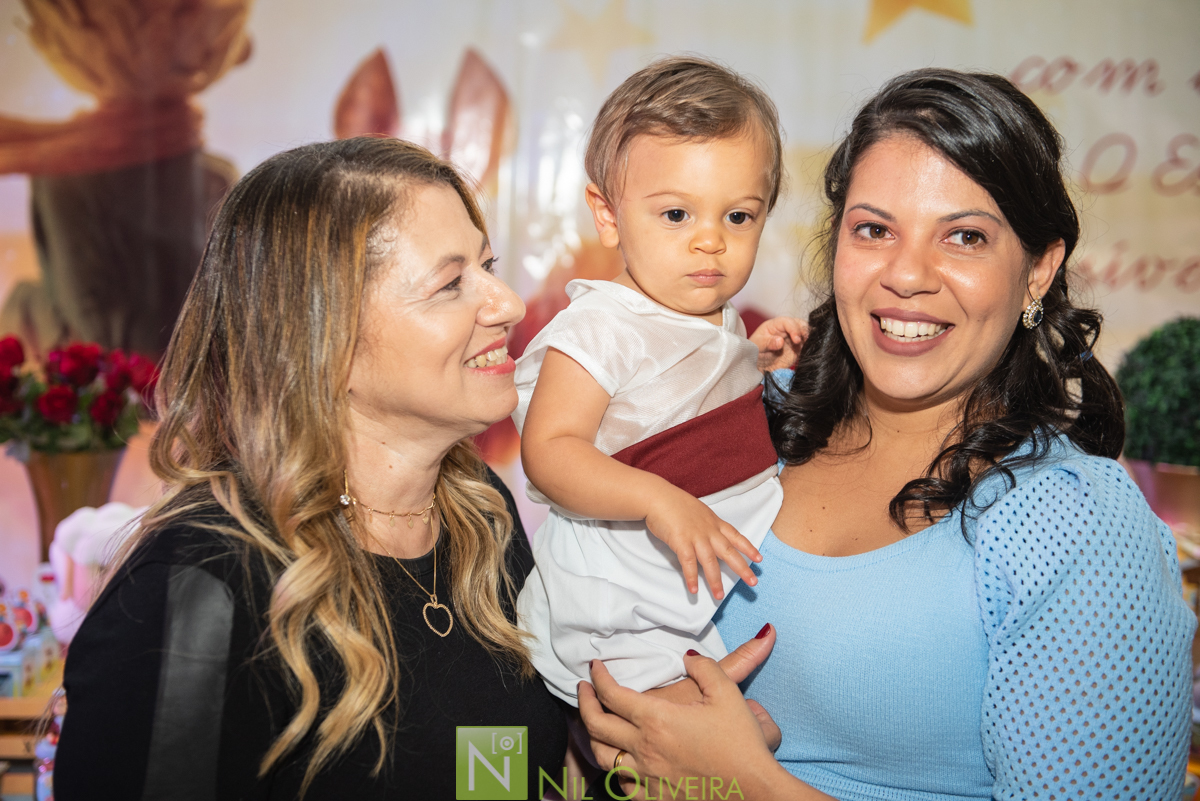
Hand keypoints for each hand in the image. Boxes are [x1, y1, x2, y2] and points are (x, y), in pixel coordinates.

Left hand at [580, 628, 794, 797]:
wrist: (754, 791)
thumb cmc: (741, 743)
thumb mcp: (727, 693)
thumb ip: (704, 666)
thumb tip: (688, 656)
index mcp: (657, 719)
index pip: (612, 694)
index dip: (599, 677)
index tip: (595, 667)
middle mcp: (644, 748)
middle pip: (596, 724)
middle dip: (584, 702)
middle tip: (583, 689)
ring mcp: (647, 777)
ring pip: (602, 757)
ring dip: (592, 736)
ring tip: (594, 724)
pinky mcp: (656, 797)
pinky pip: (622, 785)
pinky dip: (615, 771)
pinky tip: (620, 763)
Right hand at [644, 486, 760, 598]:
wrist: (658, 497)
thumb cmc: (675, 503)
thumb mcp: (698, 511)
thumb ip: (706, 524)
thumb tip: (709, 534)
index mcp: (714, 522)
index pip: (736, 536)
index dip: (748, 548)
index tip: (759, 559)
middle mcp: (708, 531)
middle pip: (729, 552)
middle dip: (742, 568)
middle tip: (753, 582)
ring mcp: (695, 537)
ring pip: (710, 561)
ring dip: (715, 580)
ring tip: (719, 595)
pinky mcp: (681, 542)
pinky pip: (688, 563)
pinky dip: (691, 577)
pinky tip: (694, 589)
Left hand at [750, 316, 807, 371]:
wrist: (757, 364)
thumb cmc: (754, 351)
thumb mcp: (757, 346)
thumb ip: (768, 343)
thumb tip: (780, 341)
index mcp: (775, 325)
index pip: (788, 322)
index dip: (794, 329)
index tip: (796, 339)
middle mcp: (786, 330)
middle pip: (800, 324)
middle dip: (805, 331)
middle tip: (806, 341)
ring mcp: (793, 339)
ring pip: (806, 334)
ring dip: (809, 339)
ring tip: (809, 347)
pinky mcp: (798, 349)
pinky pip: (806, 345)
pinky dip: (809, 347)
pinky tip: (808, 352)